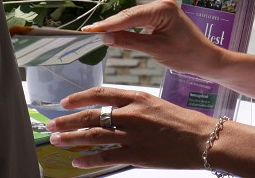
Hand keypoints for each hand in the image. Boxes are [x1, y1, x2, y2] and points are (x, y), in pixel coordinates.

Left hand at [46, 87, 211, 169]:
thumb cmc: (184, 121)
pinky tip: (77, 162)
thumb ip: (135, 106)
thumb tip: (113, 112)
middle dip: (67, 120)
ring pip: (92, 135)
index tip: (66, 102)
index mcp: (138, 97)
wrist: (202, 138)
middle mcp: (131, 113)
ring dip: (71, 138)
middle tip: (52, 123)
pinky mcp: (135, 154)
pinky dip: (88, 160)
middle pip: (91, 115)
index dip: (79, 98)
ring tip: (57, 140)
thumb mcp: (158, 104)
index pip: (101, 93)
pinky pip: (104, 157)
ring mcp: (132, 134)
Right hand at [83, 0, 224, 77]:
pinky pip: (138, 20)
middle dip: (109, 24)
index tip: (89, 30)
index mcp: (163, 8)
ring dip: (116, 26)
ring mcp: (161, 8)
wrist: (205, 58)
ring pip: (132, 17)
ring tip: (94, 33)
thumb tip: (104, 37)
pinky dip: (126, 27)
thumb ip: (129, 42)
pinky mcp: (160, 14)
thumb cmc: (186, 55)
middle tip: (86, 32)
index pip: (129, 16)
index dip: (107, 24)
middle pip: (129, 15)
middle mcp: (162, 3)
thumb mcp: (155, 50)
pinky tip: (112, 32)